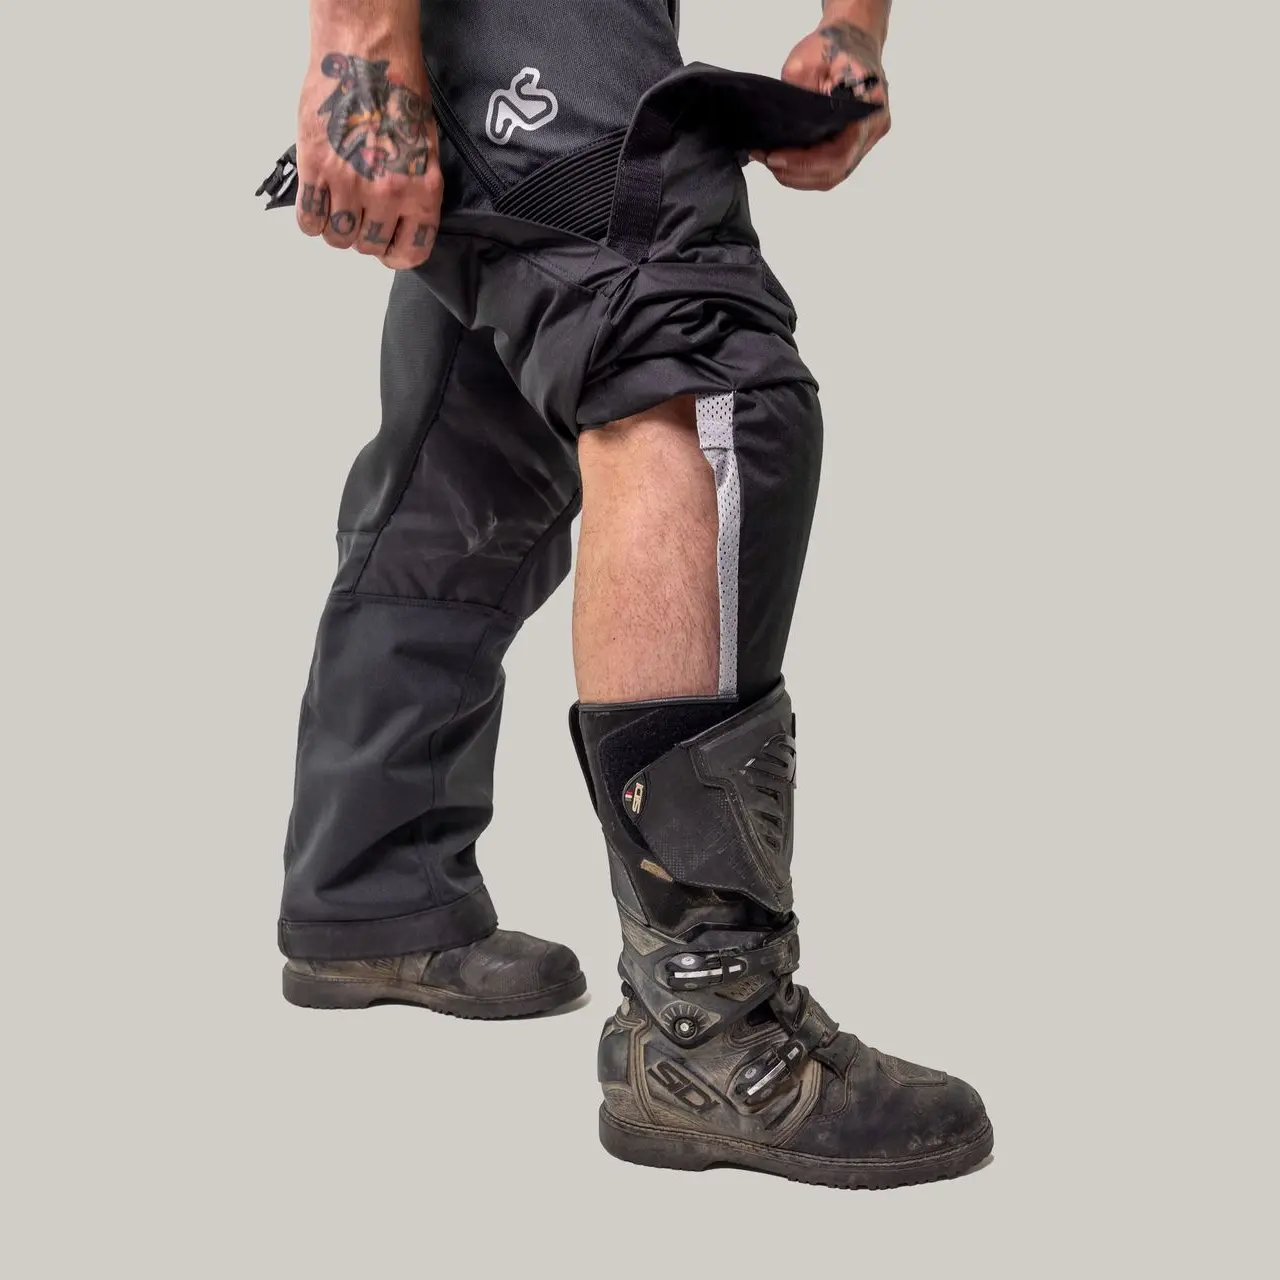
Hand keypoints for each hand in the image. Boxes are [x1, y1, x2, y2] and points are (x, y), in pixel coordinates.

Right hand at [294, 16, 442, 268]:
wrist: (366, 55)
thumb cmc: (400, 93)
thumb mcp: (427, 149)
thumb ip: (417, 192)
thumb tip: (403, 223)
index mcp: (422, 191)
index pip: (409, 252)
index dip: (394, 253)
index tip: (387, 247)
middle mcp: (388, 194)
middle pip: (367, 245)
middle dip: (363, 236)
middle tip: (359, 215)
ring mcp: (349, 183)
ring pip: (337, 236)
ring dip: (336, 227)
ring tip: (337, 205)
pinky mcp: (316, 168)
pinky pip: (308, 219)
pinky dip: (311, 218)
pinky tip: (317, 201)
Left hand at [759, 17, 890, 190]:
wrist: (852, 38)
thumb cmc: (833, 45)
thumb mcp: (808, 60)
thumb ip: (798, 95)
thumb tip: (780, 130)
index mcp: (868, 105)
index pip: (839, 152)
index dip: (805, 162)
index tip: (776, 157)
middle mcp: (873, 127)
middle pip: (836, 170)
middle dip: (797, 173)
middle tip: (768, 160)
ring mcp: (866, 138)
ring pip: (833, 175)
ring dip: (800, 176)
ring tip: (772, 163)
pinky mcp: (855, 143)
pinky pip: (832, 168)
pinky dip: (807, 171)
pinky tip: (785, 163)